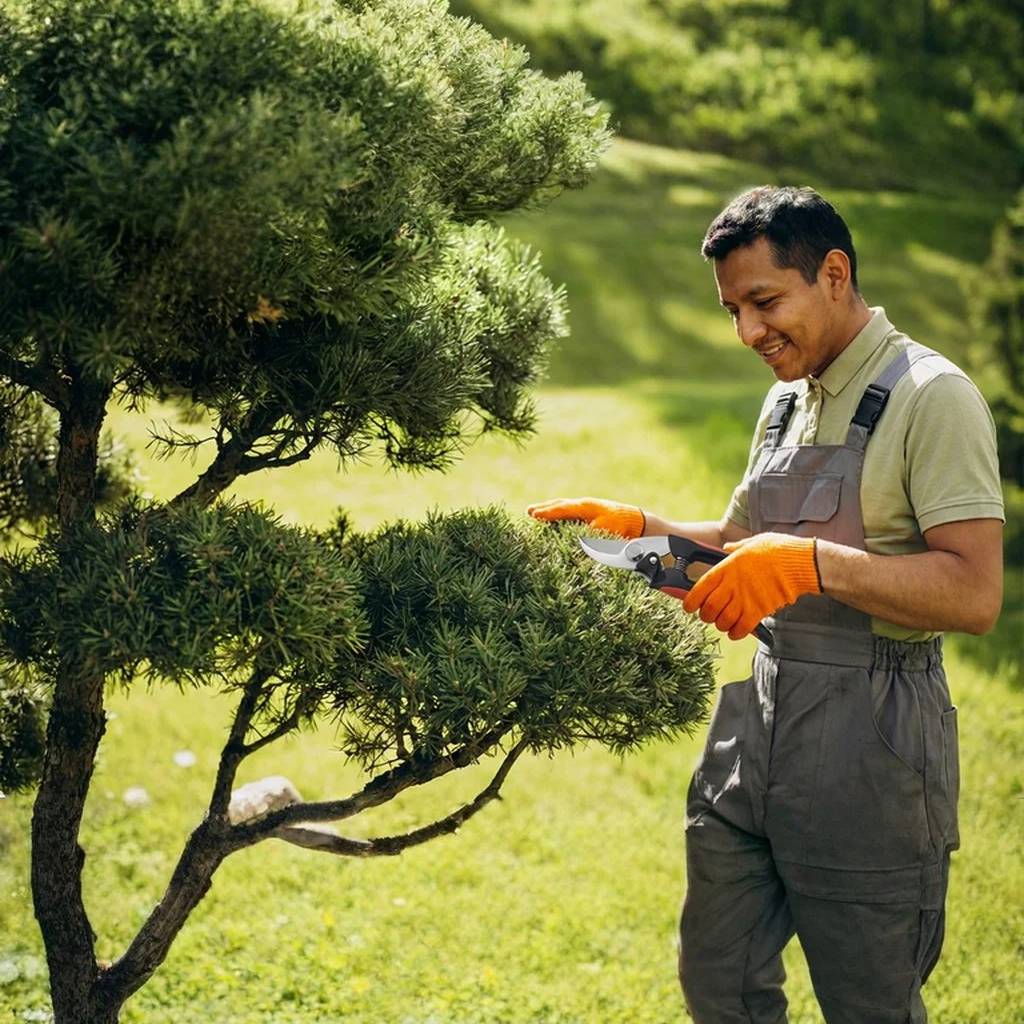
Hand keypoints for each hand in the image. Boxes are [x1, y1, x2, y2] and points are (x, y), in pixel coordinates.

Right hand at [527, 497, 644, 538]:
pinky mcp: (587, 513)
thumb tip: (575, 539)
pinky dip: (557, 512)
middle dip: (544, 508)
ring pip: (562, 506)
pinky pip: (568, 510)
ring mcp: (584, 507)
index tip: (534, 515)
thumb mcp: (605, 531)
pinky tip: (552, 518)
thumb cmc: (621, 526)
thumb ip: (589, 534)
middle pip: (559, 504)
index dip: (547, 513)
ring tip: (534, 512)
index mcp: (586, 507)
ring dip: (549, 509)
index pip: (562, 508)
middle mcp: (583, 504)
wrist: (635, 521)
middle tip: (529, 512)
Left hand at [680, 532, 821, 639]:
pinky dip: (736, 633)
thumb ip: (737, 548)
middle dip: (706, 616)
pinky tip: (736, 631)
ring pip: (723, 621)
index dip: (691, 600)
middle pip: (709, 608)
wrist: (802, 562)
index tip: (689, 606)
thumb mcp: (753, 542)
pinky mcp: (759, 611)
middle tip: (709, 616)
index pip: (700, 587)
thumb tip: (727, 548)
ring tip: (724, 623)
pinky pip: (741, 628)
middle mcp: (733, 585)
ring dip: (721, 625)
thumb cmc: (779, 550)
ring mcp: (745, 599)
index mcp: (728, 567)